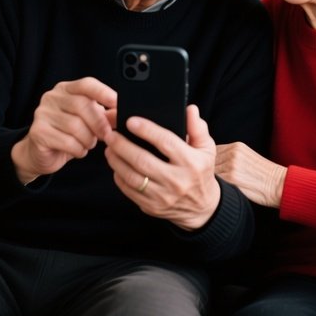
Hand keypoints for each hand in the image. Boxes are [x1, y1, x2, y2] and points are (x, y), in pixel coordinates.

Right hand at [11, 78, 116, 183]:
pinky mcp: (38, 132)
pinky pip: (67, 141)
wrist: (41, 153)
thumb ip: (104, 115)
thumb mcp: (88, 121)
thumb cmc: (67, 134)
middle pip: (82, 105)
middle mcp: (52, 97)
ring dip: (88, 139)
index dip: (103, 92)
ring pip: (75, 125)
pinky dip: (78, 149)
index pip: (86, 84)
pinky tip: (78, 151)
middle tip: (106, 135)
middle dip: (98, 123)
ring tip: (88, 144)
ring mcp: (42, 113)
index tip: (117, 103)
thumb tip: (122, 114)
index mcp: (66, 89)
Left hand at [104, 105, 219, 229]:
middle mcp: (177, 181)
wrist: (201, 207)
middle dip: (122, 145)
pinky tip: (116, 164)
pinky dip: (119, 176)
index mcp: (191, 163)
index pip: (166, 143)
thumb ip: (198, 127)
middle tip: (111, 134)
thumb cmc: (200, 171)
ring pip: (132, 177)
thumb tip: (190, 109)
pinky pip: (129, 191)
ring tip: (109, 147)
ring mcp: (163, 196)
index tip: (130, 121)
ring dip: (116, 161)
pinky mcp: (152, 207)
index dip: (147, 130)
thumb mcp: (206, 148)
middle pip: (143, 160)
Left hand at [215, 142, 286, 208]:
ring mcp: (231, 165)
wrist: (279, 185)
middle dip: (208, 170)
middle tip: (210, 181)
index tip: (210, 170)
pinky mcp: (231, 178)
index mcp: (237, 146)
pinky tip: (220, 192)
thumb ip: (230, 156)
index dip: (208, 161)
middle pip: (209, 160)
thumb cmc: (263, 176)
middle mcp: (233, 153)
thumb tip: (211, 163)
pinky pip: (215, 181)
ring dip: (210, 179)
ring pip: (211, 171)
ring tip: (216, 188)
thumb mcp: (247, 157)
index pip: (212, 150)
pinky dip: (214, 187)